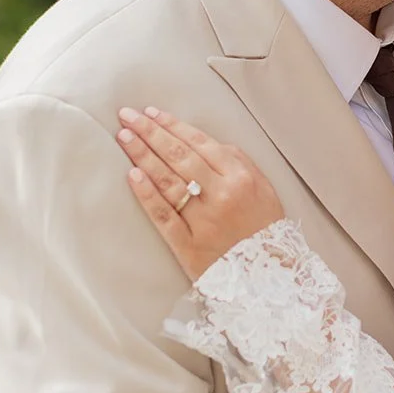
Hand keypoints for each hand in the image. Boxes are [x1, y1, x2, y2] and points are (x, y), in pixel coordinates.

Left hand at [116, 107, 282, 279]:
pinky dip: (147, 195)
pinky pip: (164, 216)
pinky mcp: (188, 246)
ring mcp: (203, 221)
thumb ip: (239, 162)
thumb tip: (208, 143)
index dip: (172, 126)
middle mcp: (221, 195)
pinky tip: (132, 175)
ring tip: (124, 138)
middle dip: (150, 133)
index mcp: (240, 178)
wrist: (269, 279)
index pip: (199, 143)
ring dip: (143, 156)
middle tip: (127, 117)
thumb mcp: (265, 189)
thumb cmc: (266, 230)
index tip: (151, 113)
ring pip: (167, 181)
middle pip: (178, 157)